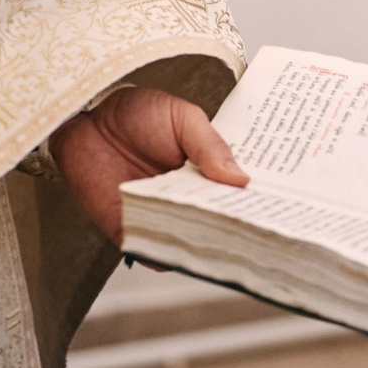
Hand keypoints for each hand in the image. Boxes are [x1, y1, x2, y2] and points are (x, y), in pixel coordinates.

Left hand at [51, 85, 248, 248]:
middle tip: (262, 232)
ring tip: (225, 241)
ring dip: (206, 244)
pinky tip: (179, 245)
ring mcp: (161, 218)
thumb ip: (210, 146)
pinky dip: (166, 254)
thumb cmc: (137, 113)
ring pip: (191, 243)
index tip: (283, 210)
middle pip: (219, 224)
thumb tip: (240, 180)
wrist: (84, 119)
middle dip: (238, 229)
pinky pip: (153, 253)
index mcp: (208, 172)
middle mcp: (189, 199)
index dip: (259, 203)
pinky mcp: (131, 232)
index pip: (238, 195)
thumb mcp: (183, 118)